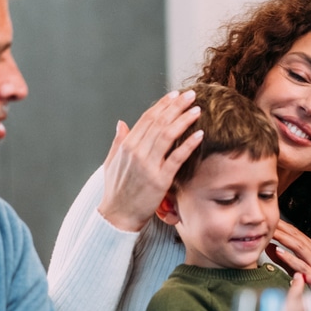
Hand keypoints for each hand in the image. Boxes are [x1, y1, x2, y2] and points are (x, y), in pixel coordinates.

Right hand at [97, 90, 203, 231]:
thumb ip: (118, 142)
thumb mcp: (111, 163)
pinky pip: (176, 158)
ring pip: (168, 135)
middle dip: (176, 106)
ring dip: (184, 120)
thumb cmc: (116, 191)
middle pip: (159, 122)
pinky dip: (188, 144)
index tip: (175, 95)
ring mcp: (148, 165)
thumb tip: (121, 123)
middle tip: (191, 94)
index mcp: (127, 145)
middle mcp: (136, 151)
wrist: (117, 216)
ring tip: (197, 109)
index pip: (147, 119)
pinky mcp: (160, 180)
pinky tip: (199, 134)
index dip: (162, 105)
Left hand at [269, 221, 310, 286]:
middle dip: (283, 229)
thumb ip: (284, 260)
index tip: (269, 220)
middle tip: (269, 222)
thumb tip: (269, 247)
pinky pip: (301, 266)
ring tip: (273, 233)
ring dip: (285, 239)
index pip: (296, 234)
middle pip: (298, 238)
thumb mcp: (298, 269)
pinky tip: (279, 252)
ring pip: (300, 248)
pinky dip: (289, 258)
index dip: (283, 226)